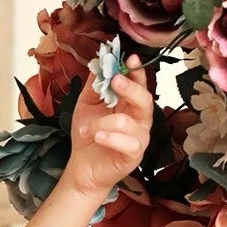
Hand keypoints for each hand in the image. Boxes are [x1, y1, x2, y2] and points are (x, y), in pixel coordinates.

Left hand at [65, 51, 152, 200]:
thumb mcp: (86, 105)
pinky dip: (110, 137)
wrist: (82, 168)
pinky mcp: (134, 155)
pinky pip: (128, 143)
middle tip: (115, 80)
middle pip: (144, 99)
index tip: (130, 58)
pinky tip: (96, 136)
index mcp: (129, 104)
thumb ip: (94, 85)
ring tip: (86, 128)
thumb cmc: (88, 135)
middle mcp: (139, 119)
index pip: (139, 84)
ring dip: (104, 122)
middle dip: (130, 88)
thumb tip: (99, 62)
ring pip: (129, 121)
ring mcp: (139, 137)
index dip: (136, 71)